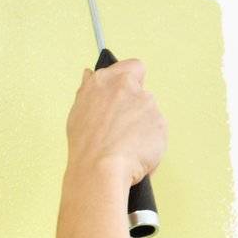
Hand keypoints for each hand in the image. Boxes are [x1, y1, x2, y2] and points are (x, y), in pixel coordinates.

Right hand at [65, 58, 167, 187]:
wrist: (100, 170)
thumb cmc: (86, 147)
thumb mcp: (77, 113)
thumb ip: (88, 90)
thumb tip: (89, 74)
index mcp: (103, 82)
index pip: (132, 66)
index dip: (133, 79)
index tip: (128, 93)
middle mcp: (126, 87)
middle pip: (142, 92)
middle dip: (136, 107)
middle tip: (123, 128)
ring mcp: (145, 103)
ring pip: (149, 114)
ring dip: (143, 126)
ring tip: (126, 146)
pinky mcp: (160, 122)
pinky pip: (157, 132)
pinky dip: (150, 142)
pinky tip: (136, 153)